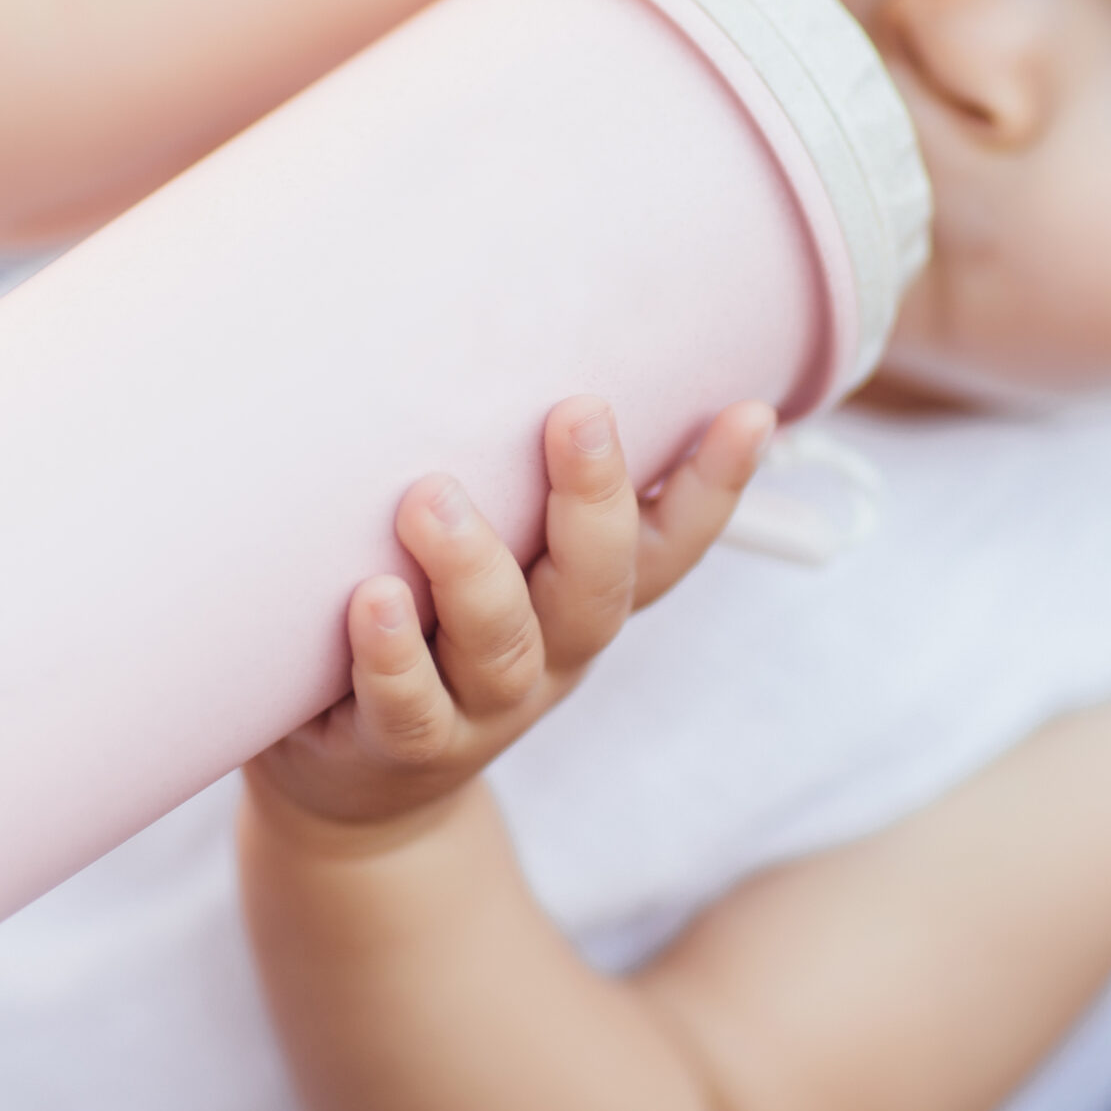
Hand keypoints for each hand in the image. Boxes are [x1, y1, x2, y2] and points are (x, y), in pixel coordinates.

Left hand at [246, 395, 775, 839]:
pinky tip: (370, 599)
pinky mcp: (401, 747)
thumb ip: (503, 474)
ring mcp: (483, 708)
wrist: (362, 796)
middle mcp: (551, 653)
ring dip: (475, 570)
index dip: (715, 486)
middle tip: (578, 414)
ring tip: (430, 499)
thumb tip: (483, 314)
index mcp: (584, 600)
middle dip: (594, 500)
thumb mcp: (485, 558)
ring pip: (501, 644)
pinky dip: (393, 655)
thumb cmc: (427, 631)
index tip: (748, 413)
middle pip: (597, 586)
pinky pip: (407, 708)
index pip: (669, 544)